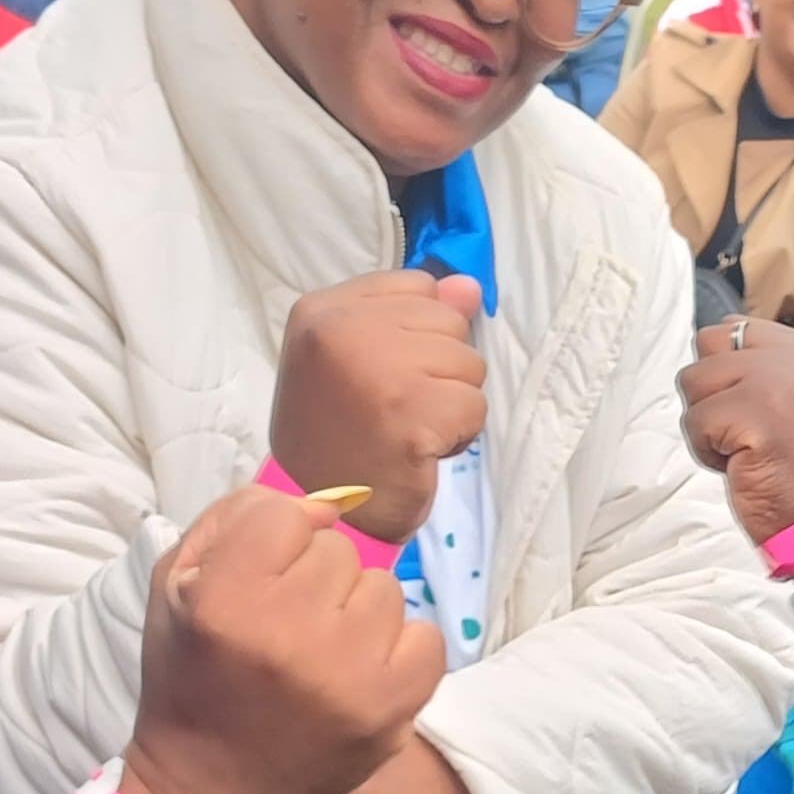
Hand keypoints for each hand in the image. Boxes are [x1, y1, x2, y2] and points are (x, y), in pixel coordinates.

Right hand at [119, 487, 447, 793]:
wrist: (209, 791)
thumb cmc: (192, 678)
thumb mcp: (177, 583)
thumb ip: (240, 518)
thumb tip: (329, 506)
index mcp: (223, 598)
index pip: (283, 515)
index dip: (271, 545)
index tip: (256, 584)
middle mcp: (286, 633)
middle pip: (338, 551)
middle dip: (312, 582)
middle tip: (282, 632)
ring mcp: (345, 676)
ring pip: (384, 591)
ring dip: (357, 616)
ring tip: (318, 657)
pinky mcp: (390, 711)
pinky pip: (426, 638)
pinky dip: (400, 650)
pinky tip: (360, 674)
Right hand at [270, 271, 486, 540]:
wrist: (318, 508)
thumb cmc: (339, 433)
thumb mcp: (362, 358)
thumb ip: (415, 314)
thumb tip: (469, 288)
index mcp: (323, 310)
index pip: (419, 285)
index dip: (419, 334)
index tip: (382, 374)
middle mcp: (342, 330)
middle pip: (449, 321)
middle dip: (439, 369)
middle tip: (396, 407)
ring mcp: (376, 369)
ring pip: (469, 363)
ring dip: (451, 403)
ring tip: (407, 428)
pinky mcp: (409, 413)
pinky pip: (475, 406)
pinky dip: (459, 435)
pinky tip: (420, 450)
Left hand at [680, 318, 793, 545]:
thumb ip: (763, 368)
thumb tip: (711, 347)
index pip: (735, 326)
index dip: (726, 370)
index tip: (752, 408)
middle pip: (707, 343)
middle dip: (712, 391)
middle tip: (746, 429)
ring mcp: (777, 382)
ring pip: (693, 380)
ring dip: (708, 423)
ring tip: (747, 448)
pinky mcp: (755, 413)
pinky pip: (695, 421)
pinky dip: (708, 452)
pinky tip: (743, 465)